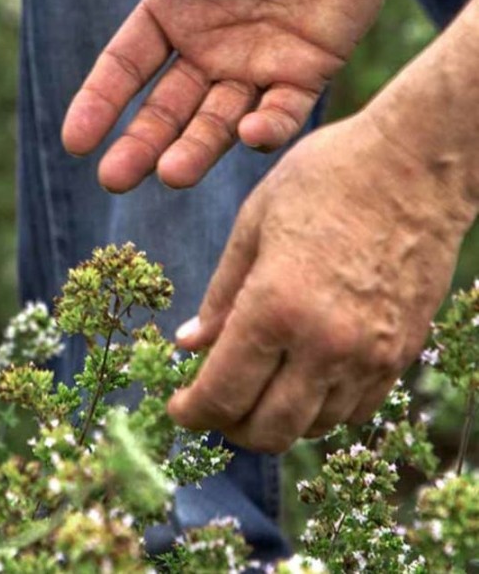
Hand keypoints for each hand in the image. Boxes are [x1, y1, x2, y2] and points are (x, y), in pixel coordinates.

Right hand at [60, 0, 415, 191]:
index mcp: (172, 13)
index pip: (125, 68)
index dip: (99, 103)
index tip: (75, 141)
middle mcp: (207, 47)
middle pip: (165, 109)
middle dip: (140, 144)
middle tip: (114, 179)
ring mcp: (255, 64)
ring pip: (217, 122)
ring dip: (195, 150)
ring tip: (171, 175)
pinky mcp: (306, 72)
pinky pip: (283, 112)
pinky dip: (267, 128)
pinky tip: (249, 135)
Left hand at [166, 110, 474, 452]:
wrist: (416, 163)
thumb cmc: (325, 178)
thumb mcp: (252, 224)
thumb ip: (220, 294)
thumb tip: (188, 344)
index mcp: (276, 307)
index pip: (223, 393)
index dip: (192, 412)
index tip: (176, 408)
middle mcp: (326, 344)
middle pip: (267, 429)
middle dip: (228, 427)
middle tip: (209, 405)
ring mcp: (371, 355)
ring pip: (312, 427)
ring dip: (273, 420)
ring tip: (251, 388)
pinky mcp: (401, 353)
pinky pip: (353, 410)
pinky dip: (317, 409)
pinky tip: (297, 380)